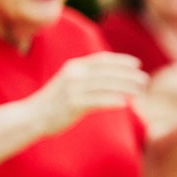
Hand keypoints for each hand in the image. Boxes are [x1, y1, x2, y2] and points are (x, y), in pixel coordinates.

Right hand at [31, 53, 146, 134]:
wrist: (31, 116)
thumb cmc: (54, 103)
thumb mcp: (69, 84)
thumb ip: (86, 79)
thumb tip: (110, 80)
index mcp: (74, 67)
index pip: (101, 60)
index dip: (121, 60)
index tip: (137, 64)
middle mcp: (74, 75)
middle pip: (107, 72)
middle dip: (128, 74)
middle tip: (145, 80)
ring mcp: (72, 89)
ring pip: (105, 85)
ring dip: (125, 87)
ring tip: (140, 91)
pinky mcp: (72, 104)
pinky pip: (96, 101)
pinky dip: (111, 100)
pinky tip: (125, 103)